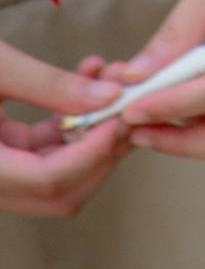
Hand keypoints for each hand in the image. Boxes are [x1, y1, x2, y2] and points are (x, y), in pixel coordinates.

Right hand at [0, 40, 130, 215]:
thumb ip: (48, 84)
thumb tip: (108, 96)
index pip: (49, 181)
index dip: (93, 152)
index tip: (122, 114)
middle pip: (60, 191)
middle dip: (100, 148)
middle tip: (127, 101)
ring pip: (57, 174)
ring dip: (91, 131)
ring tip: (108, 78)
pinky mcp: (1, 156)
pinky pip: (44, 152)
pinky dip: (70, 123)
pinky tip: (86, 79)